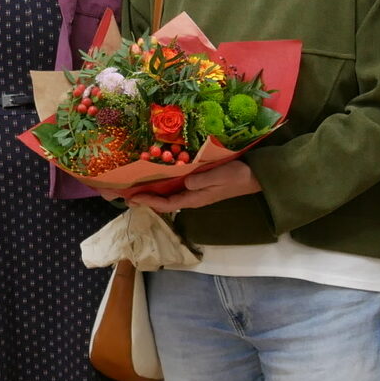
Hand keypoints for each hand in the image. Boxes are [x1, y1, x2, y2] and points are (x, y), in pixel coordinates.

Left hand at [125, 160, 260, 212]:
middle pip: (163, 201)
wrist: (253, 176)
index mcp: (194, 198)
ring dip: (151, 191)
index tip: (133, 198)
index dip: (149, 201)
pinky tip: (155, 176)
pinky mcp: (197, 183)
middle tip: (125, 195)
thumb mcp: (219, 176)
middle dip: (145, 198)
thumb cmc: (236, 176)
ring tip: (134, 187)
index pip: (166, 204)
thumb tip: (184, 181)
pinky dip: (162, 183)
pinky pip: (175, 186)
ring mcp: (194, 191)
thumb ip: (201, 180)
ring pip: (168, 194)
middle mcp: (191, 197)